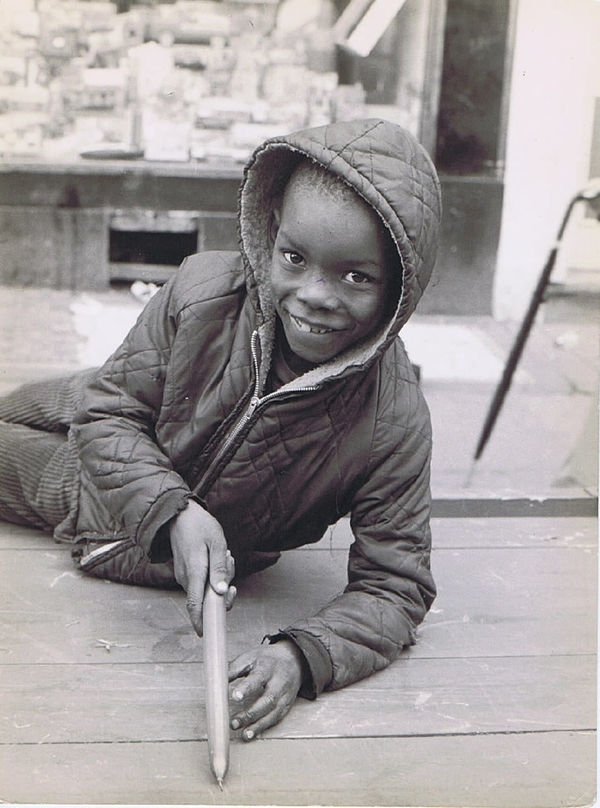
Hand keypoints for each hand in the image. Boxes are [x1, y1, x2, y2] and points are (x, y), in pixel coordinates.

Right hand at [170, 500, 235, 635]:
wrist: (179, 515)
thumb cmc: (200, 526)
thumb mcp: (217, 542)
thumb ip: (220, 567)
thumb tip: (221, 592)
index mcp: (194, 571)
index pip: (195, 604)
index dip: (200, 621)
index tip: (206, 634)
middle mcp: (186, 578)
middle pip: (207, 599)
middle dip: (224, 589)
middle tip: (230, 564)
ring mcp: (184, 576)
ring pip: (207, 589)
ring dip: (220, 578)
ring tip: (224, 555)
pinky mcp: (186, 573)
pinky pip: (203, 582)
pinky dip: (213, 574)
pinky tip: (218, 557)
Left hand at [228, 640, 304, 739]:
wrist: (294, 660)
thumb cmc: (267, 659)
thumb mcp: (251, 657)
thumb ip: (234, 669)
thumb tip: (215, 680)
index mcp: (268, 667)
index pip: (258, 678)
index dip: (247, 688)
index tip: (235, 696)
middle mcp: (279, 683)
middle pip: (268, 700)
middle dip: (251, 713)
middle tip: (234, 722)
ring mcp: (285, 696)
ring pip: (274, 713)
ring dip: (258, 725)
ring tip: (243, 734)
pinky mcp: (287, 706)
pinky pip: (277, 719)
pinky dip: (264, 728)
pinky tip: (252, 734)